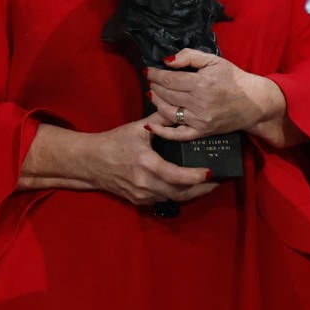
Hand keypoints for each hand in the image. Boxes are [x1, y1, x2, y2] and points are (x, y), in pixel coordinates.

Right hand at [26, 119, 218, 207]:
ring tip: (208, 185)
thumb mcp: (137, 128)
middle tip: (218, 181)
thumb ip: (161, 119)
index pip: (177, 176)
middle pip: (180, 193)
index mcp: (147, 164)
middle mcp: (145, 184)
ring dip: (192, 194)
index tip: (211, 172)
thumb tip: (181, 108)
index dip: (196, 177)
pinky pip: (163, 200)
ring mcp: (142, 195)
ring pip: (174, 199)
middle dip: (202, 189)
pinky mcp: (139, 201)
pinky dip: (177, 195)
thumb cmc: (115, 142)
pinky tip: (188, 188)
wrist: (91, 162)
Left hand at [146, 49, 284, 141]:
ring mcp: (200, 120)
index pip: (169, 79)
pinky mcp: (202, 132)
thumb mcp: (214, 60)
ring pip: (168, 112)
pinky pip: (178, 135)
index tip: (149, 71)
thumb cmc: (234, 79)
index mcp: (201, 83)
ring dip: (155, 102)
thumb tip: (167, 61)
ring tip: (153, 94)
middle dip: (154, 86)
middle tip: (151, 80)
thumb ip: (190, 56)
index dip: (155, 75)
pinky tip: (150, 126)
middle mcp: (199, 103)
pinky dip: (162, 132)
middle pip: (166, 94)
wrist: (254, 101)